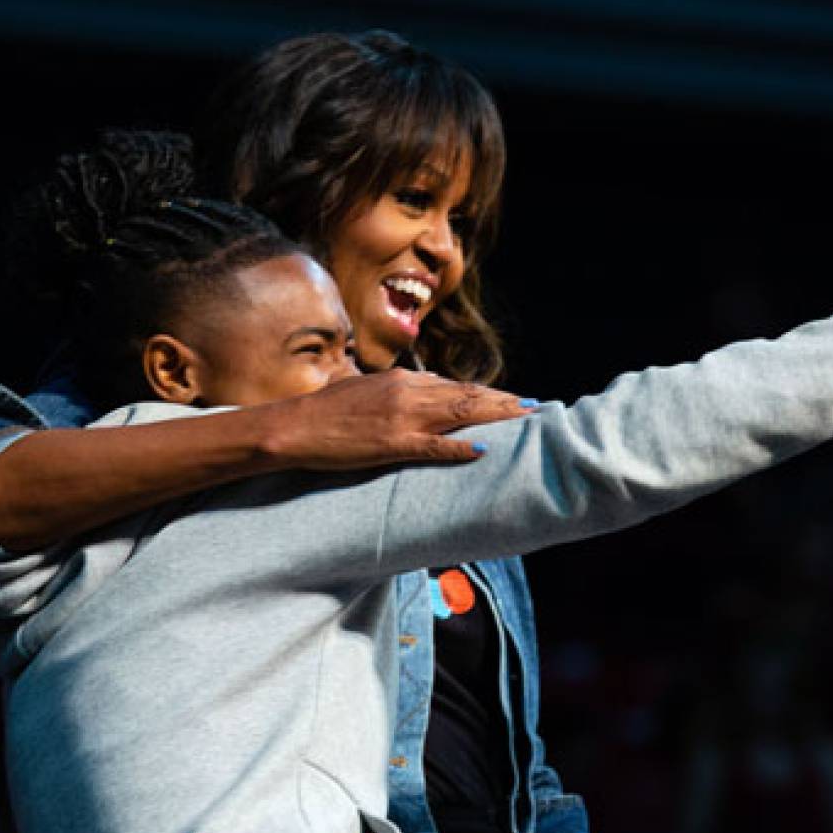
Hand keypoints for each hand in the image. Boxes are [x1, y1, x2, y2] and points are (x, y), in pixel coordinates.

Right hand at [264, 369, 534, 468]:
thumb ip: (402, 389)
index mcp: (404, 382)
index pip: (457, 387)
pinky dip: (460, 448)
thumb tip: (430, 387)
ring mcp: (403, 418)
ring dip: (496, 417)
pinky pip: (434, 446)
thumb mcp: (370, 389)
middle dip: (505, 402)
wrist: (295, 425)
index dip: (490, 393)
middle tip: (536, 406)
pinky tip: (483, 450)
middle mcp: (409, 393)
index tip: (516, 398)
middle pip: (468, 396)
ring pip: (460, 414)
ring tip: (524, 419)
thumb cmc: (328, 411)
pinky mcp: (392, 443)